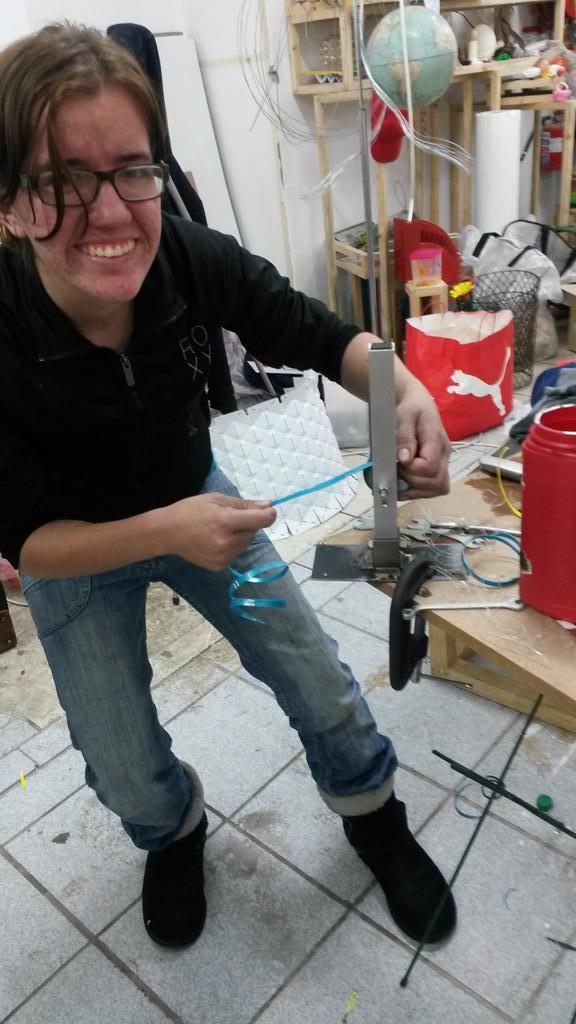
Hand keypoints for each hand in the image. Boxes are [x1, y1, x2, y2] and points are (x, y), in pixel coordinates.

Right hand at [163, 493, 275, 570]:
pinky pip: (237, 553)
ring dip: (241, 535)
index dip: (269, 514)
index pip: (261, 520)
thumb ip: (245, 504)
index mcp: (226, 521)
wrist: (167, 533)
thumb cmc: (191, 511)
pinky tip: (216, 540)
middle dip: (249, 523)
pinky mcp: (220, 566)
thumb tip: (269, 505)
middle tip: (229, 517)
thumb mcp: (217, 500)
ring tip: (220, 529)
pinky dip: (233, 546)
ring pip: (247, 543)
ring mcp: (223, 556)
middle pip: (254, 531)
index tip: (269, 510)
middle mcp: (227, 542)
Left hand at [395, 383, 449, 498]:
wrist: (417, 403)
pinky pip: (434, 488)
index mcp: (437, 440)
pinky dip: (419, 491)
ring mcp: (443, 461)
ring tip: (401, 480)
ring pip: (439, 488)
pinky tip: (404, 487)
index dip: (411, 470)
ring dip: (418, 490)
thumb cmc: (411, 407)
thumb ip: (405, 438)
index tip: (398, 461)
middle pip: (438, 482)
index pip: (430, 467)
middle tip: (398, 470)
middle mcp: (444, 454)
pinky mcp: (437, 466)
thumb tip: (405, 459)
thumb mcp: (405, 417)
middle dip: (414, 482)